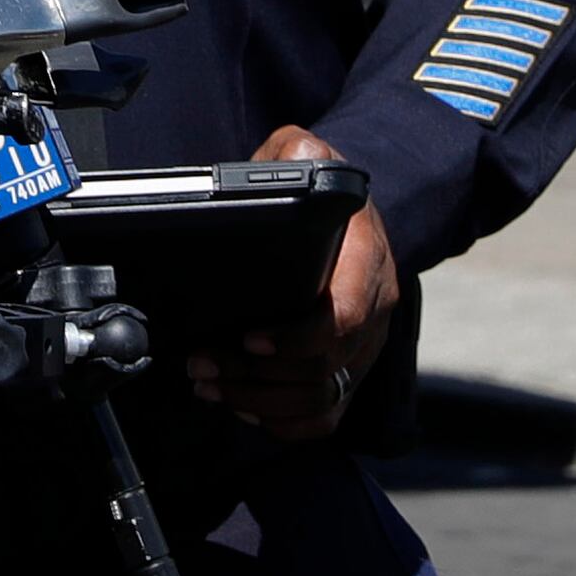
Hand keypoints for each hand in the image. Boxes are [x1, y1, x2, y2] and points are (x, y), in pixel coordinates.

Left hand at [191, 125, 399, 439]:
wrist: (351, 217)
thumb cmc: (322, 189)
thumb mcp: (309, 153)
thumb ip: (298, 154)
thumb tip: (293, 160)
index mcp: (367, 263)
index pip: (343, 317)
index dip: (296, 339)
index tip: (248, 337)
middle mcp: (373, 312)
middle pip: (322, 368)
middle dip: (254, 374)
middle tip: (202, 363)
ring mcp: (363, 348)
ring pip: (319, 398)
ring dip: (258, 400)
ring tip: (210, 384)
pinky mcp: (348, 371)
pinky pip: (324, 417)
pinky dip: (282, 422)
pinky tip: (243, 406)